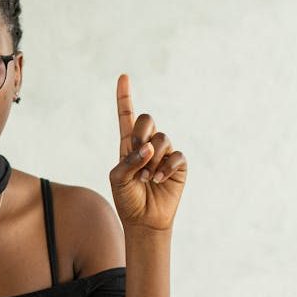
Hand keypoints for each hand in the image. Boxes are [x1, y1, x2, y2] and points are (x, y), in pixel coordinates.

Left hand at [109, 74, 186, 231]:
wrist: (143, 220)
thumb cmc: (127, 199)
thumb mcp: (118, 179)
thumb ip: (129, 160)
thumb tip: (149, 147)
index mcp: (128, 145)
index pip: (126, 116)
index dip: (124, 97)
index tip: (123, 76)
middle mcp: (147, 145)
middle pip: (147, 119)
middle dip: (141, 134)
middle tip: (137, 154)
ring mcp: (164, 153)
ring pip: (162, 139)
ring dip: (151, 159)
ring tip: (145, 178)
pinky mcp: (178, 165)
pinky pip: (176, 156)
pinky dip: (165, 168)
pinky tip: (157, 180)